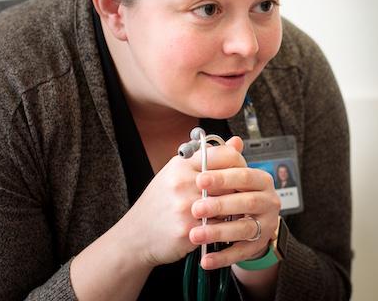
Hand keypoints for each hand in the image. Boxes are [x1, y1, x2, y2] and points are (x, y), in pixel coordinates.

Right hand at [119, 137, 248, 267]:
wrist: (136, 236)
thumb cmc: (160, 203)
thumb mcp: (178, 173)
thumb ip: (209, 158)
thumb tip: (238, 142)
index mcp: (181, 164)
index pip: (224, 154)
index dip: (238, 163)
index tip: (240, 172)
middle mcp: (182, 182)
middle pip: (229, 180)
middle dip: (239, 188)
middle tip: (242, 194)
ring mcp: (184, 207)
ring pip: (227, 204)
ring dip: (234, 209)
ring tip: (233, 211)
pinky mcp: (188, 230)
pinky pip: (219, 226)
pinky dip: (224, 227)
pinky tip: (221, 226)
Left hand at [188, 137, 281, 268]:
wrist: (238, 223)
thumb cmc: (229, 194)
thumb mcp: (226, 177)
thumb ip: (224, 161)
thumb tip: (233, 140)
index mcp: (261, 180)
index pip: (245, 175)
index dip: (224, 177)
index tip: (200, 178)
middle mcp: (269, 201)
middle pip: (247, 202)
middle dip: (220, 204)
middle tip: (195, 208)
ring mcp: (266, 225)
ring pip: (245, 228)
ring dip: (219, 232)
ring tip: (195, 235)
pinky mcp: (257, 246)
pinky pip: (241, 253)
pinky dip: (223, 257)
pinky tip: (205, 259)